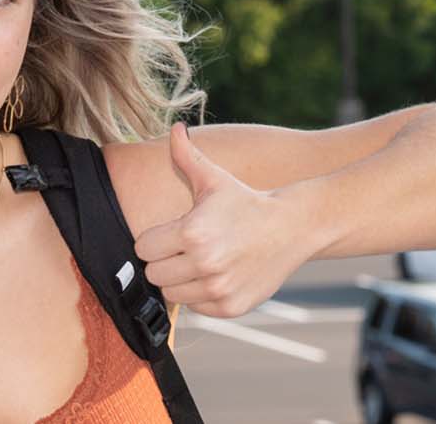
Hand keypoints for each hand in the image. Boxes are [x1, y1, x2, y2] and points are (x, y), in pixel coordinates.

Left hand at [134, 123, 317, 317]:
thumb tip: (175, 128)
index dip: (154, 239)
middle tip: (185, 249)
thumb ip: (186, 156)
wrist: (292, 227)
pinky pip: (195, 307)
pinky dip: (201, 295)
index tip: (172, 233)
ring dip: (180, 280)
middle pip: (153, 274)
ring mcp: (217, 288)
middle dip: (164, 260)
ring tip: (200, 262)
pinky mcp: (229, 307)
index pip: (143, 247)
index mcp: (192, 232)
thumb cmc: (246, 202)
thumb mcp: (215, 179)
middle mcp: (204, 263)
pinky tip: (217, 276)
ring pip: (171, 293)